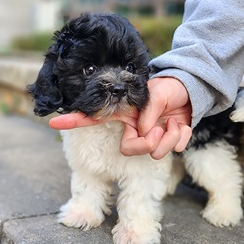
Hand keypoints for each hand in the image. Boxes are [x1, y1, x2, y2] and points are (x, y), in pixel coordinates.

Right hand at [49, 77, 191, 158]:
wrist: (190, 93)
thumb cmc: (169, 89)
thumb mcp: (156, 94)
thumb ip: (147, 113)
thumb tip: (143, 132)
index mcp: (125, 113)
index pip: (97, 119)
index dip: (75, 122)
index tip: (52, 123)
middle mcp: (134, 128)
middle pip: (129, 149)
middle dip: (149, 142)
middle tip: (162, 128)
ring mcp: (149, 137)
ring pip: (152, 154)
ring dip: (169, 138)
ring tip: (175, 123)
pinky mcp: (166, 142)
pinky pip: (173, 151)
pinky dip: (182, 138)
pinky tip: (182, 125)